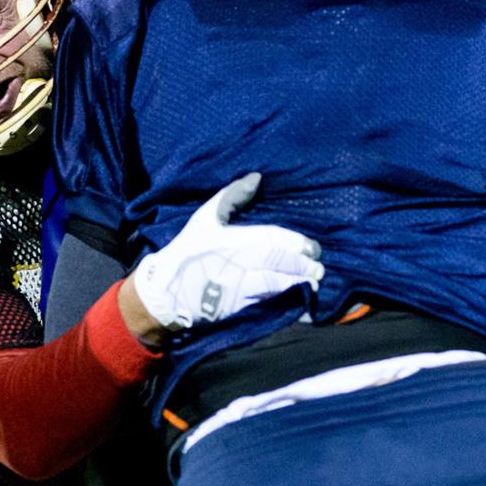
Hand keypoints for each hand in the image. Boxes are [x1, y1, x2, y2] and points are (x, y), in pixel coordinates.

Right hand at [128, 173, 322, 341]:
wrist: (166, 290)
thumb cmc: (189, 250)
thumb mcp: (206, 218)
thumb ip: (232, 196)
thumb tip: (257, 177)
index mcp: (231, 240)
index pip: (271, 240)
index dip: (295, 244)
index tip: (313, 248)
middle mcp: (236, 263)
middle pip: (278, 263)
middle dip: (302, 266)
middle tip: (319, 267)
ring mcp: (236, 288)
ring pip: (275, 285)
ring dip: (298, 284)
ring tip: (315, 283)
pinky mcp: (235, 308)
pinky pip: (267, 303)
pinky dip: (286, 303)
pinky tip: (300, 301)